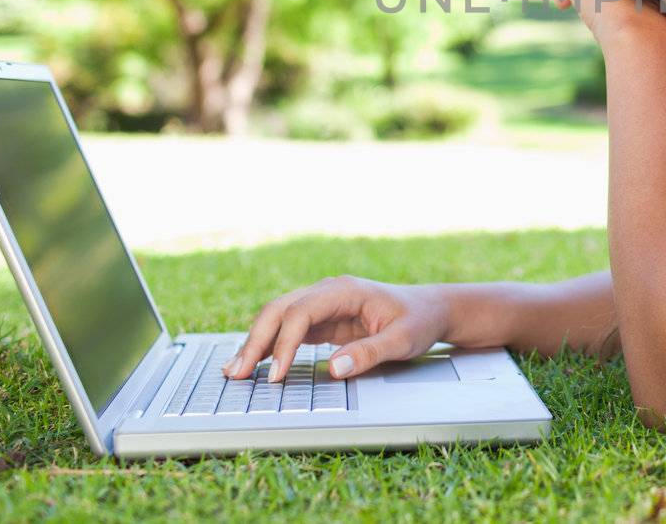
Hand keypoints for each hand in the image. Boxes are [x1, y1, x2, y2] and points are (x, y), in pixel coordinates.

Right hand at [223, 275, 451, 381]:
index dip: (284, 343)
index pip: (302, 313)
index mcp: (345, 290)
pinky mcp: (322, 319)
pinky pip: (288, 329)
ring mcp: (323, 303)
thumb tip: (335, 369)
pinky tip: (256, 363)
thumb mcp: (403, 340)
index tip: (276, 375)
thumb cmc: (419, 321)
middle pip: (280, 310)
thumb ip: (369, 353)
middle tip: (236, 373)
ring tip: (235, 371)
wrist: (431, 309)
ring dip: (256, 342)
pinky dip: (270, 345)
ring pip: (278, 318)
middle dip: (256, 341)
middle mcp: (328, 292)